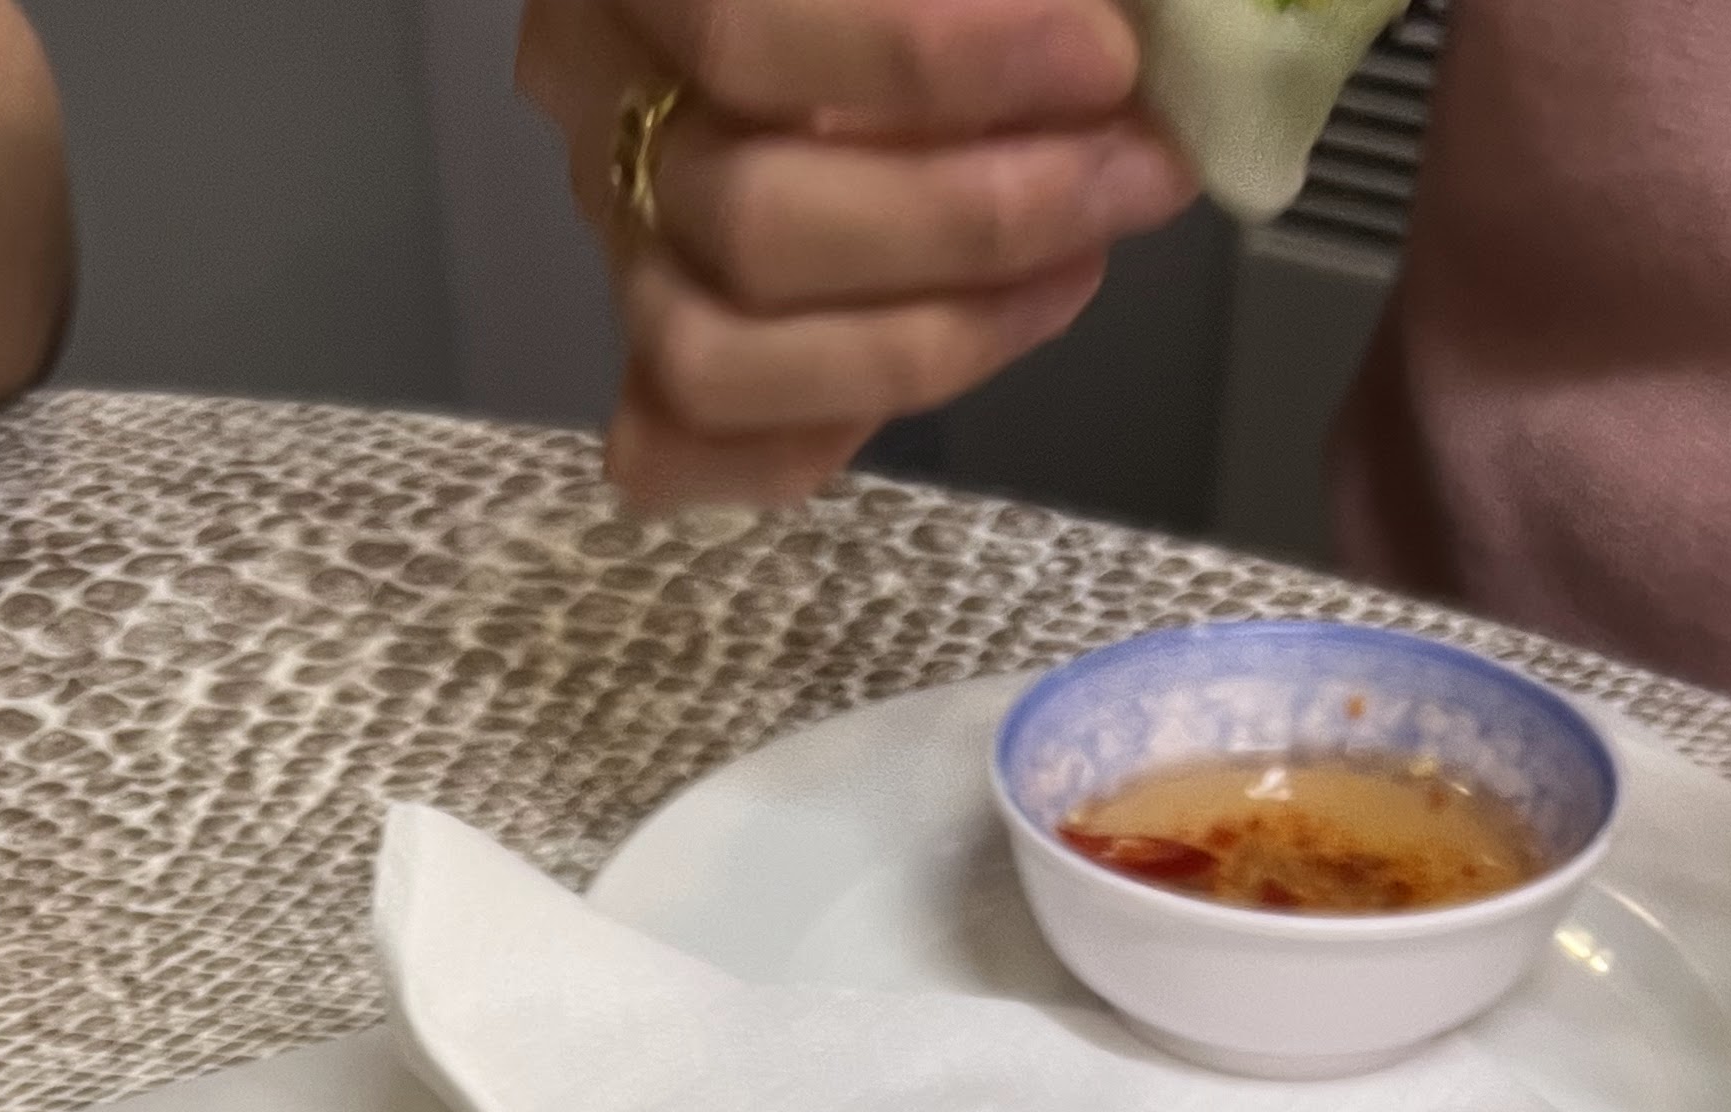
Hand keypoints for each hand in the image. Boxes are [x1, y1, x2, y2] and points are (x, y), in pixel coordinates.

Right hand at [518, 0, 1195, 510]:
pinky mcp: (651, 351)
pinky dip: (815, 438)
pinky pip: (690, 448)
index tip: (1104, 59)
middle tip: (1135, 173)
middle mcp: (595, 110)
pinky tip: (970, 342)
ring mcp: (619, 242)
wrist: (856, 2)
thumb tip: (1126, 30)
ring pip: (722, 360)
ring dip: (931, 338)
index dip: (926, 64)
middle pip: (754, 223)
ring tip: (1082, 258)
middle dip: (975, 221)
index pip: (745, 31)